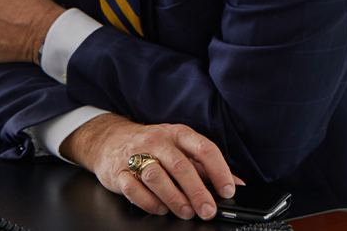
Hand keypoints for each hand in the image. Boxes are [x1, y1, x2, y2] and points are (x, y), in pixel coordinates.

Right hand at [60, 113, 244, 220]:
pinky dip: (149, 202)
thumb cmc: (151, 147)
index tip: (228, 191)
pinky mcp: (118, 171)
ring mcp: (134, 155)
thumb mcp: (180, 149)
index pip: (203, 148)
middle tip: (208, 210)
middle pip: (180, 166)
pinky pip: (133, 189)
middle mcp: (156, 141)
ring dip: (174, 198)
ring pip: (156, 176)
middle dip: (197, 192)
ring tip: (186, 212)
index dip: (219, 171)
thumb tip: (237, 184)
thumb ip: (206, 167)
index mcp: (176, 134)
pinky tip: (160, 208)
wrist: (109, 140)